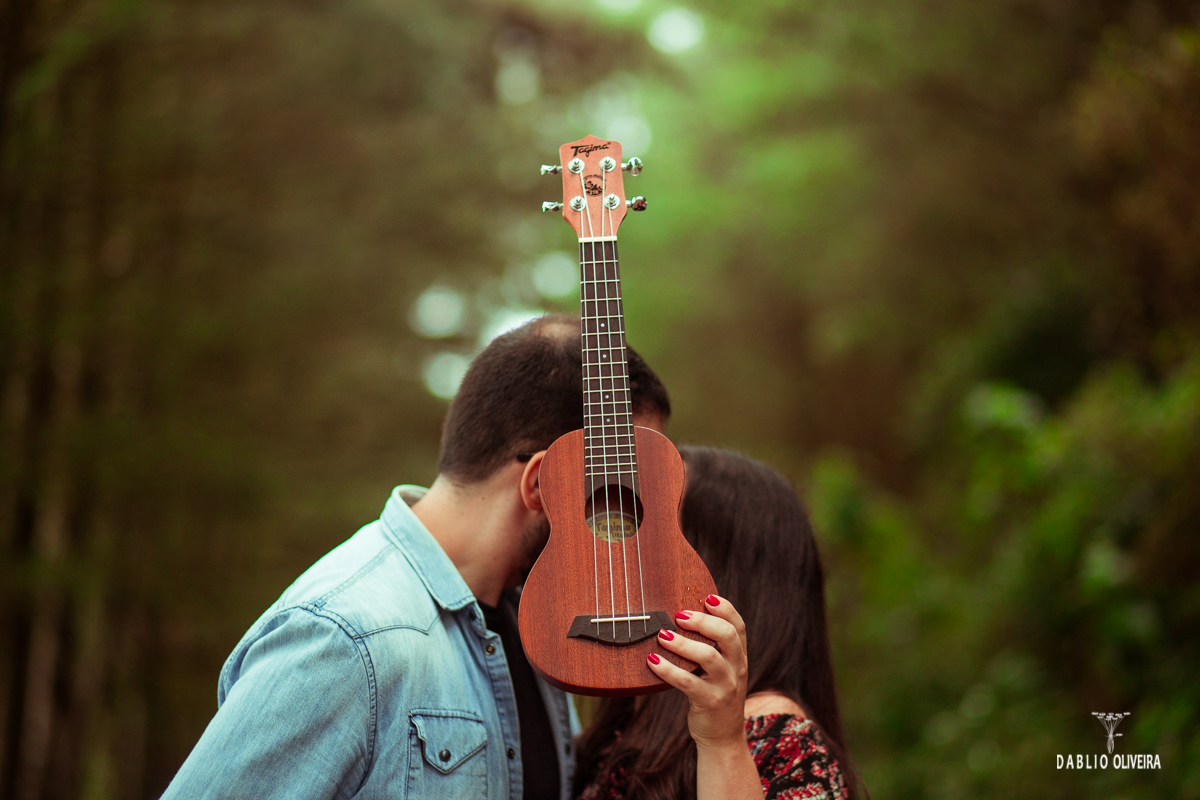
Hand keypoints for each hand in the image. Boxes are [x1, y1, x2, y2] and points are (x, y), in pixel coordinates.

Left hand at [647, 594, 748, 749]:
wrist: (722, 737)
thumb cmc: (713, 694)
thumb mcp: (720, 669)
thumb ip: (710, 646)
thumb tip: (679, 616)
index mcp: (739, 656)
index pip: (739, 626)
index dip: (725, 609)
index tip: (706, 597)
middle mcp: (736, 668)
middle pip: (727, 636)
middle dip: (703, 621)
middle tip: (679, 615)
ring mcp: (726, 686)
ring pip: (709, 657)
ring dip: (683, 643)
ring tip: (662, 635)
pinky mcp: (710, 702)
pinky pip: (688, 683)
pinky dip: (669, 670)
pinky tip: (652, 661)